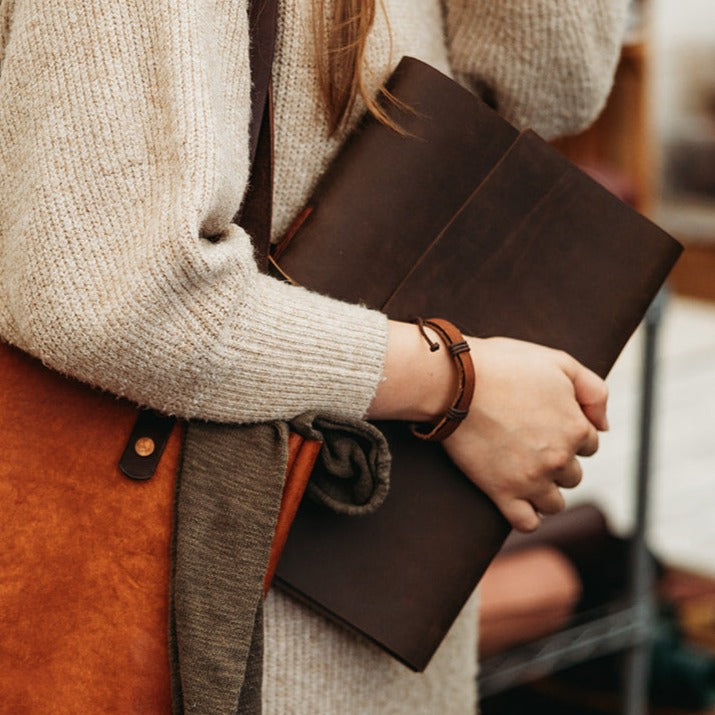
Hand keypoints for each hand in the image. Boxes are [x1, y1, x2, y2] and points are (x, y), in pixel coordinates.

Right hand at [442, 337, 607, 531]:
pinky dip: (527, 516)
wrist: (454, 381)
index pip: (588, 443)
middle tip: (527, 443)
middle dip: (556, 462)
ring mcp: (530, 479)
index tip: (542, 422)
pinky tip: (516, 500)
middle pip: (572, 474)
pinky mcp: (501, 492)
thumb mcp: (558, 362)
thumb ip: (593, 390)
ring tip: (521, 471)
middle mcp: (559, 458)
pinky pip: (527, 523)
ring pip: (554, 503)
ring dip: (544, 490)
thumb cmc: (502, 365)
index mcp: (576, 427)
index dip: (567, 431)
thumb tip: (605, 426)